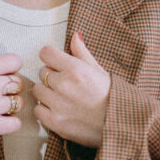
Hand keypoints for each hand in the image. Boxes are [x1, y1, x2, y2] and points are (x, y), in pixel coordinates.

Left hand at [33, 31, 110, 147]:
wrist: (120, 124)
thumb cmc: (112, 97)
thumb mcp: (99, 70)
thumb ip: (82, 53)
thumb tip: (75, 36)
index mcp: (75, 69)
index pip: (46, 53)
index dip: (51, 58)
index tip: (56, 64)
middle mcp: (63, 85)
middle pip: (42, 72)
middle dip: (52, 76)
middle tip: (66, 85)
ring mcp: (57, 104)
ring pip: (38, 90)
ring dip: (47, 93)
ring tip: (62, 98)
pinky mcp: (54, 122)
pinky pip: (38, 110)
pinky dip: (45, 110)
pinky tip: (59, 110)